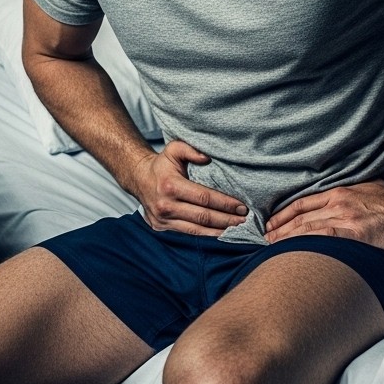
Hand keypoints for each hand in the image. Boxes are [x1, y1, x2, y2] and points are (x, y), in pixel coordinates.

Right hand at [124, 140, 247, 235]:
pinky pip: (188, 233)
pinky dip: (206, 234)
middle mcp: (166, 205)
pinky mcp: (161, 228)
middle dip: (227, 219)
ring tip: (237, 229)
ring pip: (197, 230)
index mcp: (170, 186)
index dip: (225, 203)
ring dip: (219, 230)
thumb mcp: (173, 149)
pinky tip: (220, 232)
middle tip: (245, 219)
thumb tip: (207, 158)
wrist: (138, 179)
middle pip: (203, 216)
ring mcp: (163, 219)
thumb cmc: (162, 164)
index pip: (204, 197)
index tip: (241, 206)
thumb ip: (190, 149)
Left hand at [264, 180, 383, 254]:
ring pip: (306, 227)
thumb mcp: (369, 188)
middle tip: (264, 238)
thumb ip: (351, 192)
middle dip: (279, 227)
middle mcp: (337, 203)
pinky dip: (302, 243)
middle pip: (299, 216)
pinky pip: (321, 237)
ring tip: (271, 246)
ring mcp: (344, 217)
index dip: (283, 214)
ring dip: (285, 237)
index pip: (302, 203)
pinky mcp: (353, 233)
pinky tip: (291, 250)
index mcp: (339, 192)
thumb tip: (341, 197)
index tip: (271, 223)